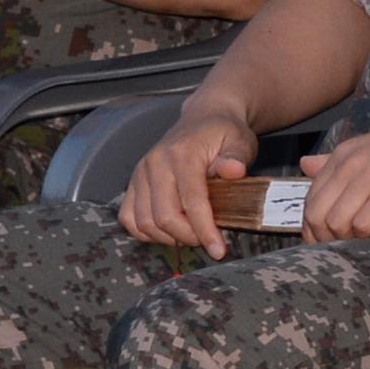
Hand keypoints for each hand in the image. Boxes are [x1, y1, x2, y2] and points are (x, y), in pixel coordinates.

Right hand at [119, 106, 257, 261]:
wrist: (204, 118)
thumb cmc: (224, 133)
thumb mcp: (240, 140)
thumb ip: (236, 157)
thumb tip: (234, 171)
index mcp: (182, 153)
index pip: (191, 201)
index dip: (205, 230)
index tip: (219, 251)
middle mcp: (155, 163)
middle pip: (164, 216)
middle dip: (188, 237)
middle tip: (209, 240)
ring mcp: (140, 173)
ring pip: (145, 222)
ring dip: (169, 237)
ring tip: (192, 235)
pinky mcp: (133, 183)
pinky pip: (129, 218)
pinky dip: (146, 232)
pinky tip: (168, 232)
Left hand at [297, 116, 369, 241]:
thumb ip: (336, 160)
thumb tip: (305, 165)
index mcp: (343, 154)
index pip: (311, 197)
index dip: (312, 226)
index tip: (324, 241)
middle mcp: (351, 164)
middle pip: (316, 213)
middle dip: (322, 238)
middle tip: (337, 250)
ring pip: (336, 223)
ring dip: (344, 240)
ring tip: (360, 244)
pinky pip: (363, 226)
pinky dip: (365, 239)